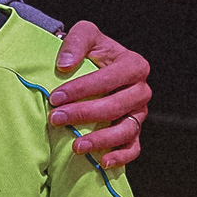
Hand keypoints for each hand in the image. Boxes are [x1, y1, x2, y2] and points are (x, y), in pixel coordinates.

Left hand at [50, 20, 150, 168]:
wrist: (93, 65)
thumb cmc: (90, 50)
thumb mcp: (84, 34)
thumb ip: (76, 42)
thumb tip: (65, 65)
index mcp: (133, 65)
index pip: (109, 79)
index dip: (82, 89)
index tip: (55, 97)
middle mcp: (141, 90)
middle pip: (116, 106)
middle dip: (84, 114)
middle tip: (56, 119)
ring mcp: (139, 113)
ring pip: (126, 130)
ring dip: (101, 140)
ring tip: (76, 146)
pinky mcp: (134, 131)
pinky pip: (133, 148)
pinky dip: (120, 157)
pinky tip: (103, 162)